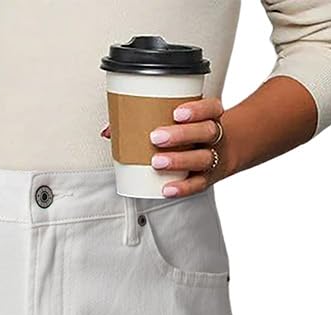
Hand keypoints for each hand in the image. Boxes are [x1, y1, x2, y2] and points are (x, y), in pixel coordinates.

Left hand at [101, 96, 229, 197]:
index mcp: (210, 116)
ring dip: (179, 160)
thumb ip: (145, 119)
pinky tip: (167, 189)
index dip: (197, 110)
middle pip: (206, 132)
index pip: (211, 108)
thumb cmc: (189, 133)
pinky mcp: (207, 178)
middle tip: (156, 137)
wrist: (221, 154)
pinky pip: (198, 184)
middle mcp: (215, 137)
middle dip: (182, 135)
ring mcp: (213, 158)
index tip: (177, 113)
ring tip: (157, 162)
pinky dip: (182, 188)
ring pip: (202, 158)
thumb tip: (109, 132)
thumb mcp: (176, 120)